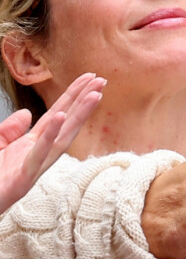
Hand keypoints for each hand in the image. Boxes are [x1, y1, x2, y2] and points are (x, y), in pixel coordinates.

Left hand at [0, 73, 104, 212]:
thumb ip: (9, 129)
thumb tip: (27, 113)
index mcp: (31, 145)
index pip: (58, 114)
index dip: (73, 95)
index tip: (89, 77)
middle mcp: (39, 155)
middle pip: (67, 123)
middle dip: (85, 102)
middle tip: (102, 81)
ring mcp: (34, 168)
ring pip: (63, 138)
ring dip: (80, 116)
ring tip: (95, 95)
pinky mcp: (23, 181)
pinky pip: (39, 155)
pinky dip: (51, 136)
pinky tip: (61, 117)